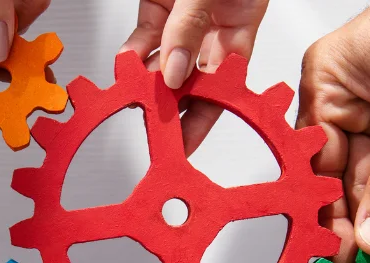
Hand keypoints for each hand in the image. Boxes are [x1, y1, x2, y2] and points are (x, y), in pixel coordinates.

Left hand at [120, 0, 269, 154]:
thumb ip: (191, 24)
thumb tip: (175, 67)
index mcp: (242, 20)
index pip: (225, 80)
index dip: (205, 115)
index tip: (187, 142)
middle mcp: (214, 22)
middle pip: (192, 77)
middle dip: (172, 103)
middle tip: (154, 124)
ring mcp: (185, 14)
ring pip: (165, 58)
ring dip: (149, 79)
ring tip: (136, 96)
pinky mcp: (160, 2)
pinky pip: (146, 33)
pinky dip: (134, 50)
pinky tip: (127, 65)